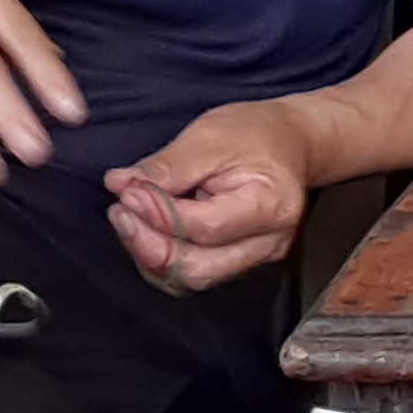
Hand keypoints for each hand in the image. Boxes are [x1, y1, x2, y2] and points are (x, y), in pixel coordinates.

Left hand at [105, 100, 320, 290]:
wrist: (291, 142)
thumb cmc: (258, 134)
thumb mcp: (211, 136)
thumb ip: (167, 166)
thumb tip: (122, 184)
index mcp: (271, 206)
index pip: (205, 227)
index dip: (158, 214)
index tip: (128, 191)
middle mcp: (269, 242)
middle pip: (198, 267)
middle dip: (149, 244)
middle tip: (121, 211)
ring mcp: (256, 257)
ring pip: (193, 278)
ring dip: (152, 255)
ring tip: (130, 220)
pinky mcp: (240, 261)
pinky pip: (195, 274)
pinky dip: (164, 259)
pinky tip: (148, 232)